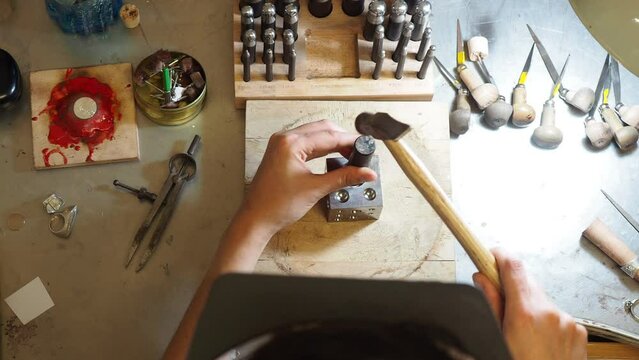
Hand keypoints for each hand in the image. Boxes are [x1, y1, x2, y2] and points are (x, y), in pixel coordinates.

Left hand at [239, 120, 376, 238]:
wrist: (256, 219)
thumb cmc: (276, 205)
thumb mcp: (315, 189)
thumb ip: (344, 177)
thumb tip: (366, 173)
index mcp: (291, 143)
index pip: (329, 136)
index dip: (350, 141)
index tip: (366, 146)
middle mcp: (284, 139)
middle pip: (322, 129)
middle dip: (343, 138)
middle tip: (360, 151)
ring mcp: (280, 145)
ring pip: (314, 134)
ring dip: (332, 141)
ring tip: (349, 154)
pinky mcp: (280, 153)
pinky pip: (305, 143)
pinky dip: (321, 147)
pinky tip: (332, 156)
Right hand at [473, 248, 586, 359]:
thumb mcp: (495, 338)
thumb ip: (490, 305)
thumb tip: (482, 280)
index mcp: (526, 315)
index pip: (512, 266)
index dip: (498, 256)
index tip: (489, 255)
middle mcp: (551, 314)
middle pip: (527, 282)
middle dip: (510, 285)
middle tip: (495, 298)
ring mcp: (568, 323)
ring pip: (541, 299)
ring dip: (527, 305)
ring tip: (517, 331)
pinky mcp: (578, 332)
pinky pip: (556, 315)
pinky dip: (544, 320)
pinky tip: (535, 340)